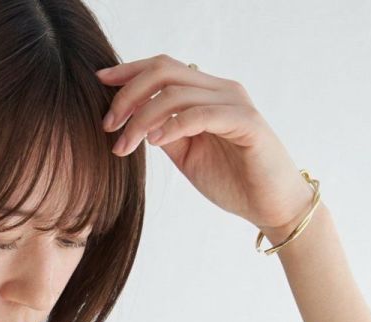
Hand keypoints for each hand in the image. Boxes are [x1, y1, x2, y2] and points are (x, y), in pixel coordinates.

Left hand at [95, 54, 313, 234]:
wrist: (270, 206)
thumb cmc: (232, 181)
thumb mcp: (187, 155)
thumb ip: (166, 133)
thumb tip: (136, 121)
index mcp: (207, 93)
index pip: (164, 67)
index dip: (129, 71)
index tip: (100, 82)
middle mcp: (222, 90)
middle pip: (165, 70)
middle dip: (128, 95)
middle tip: (108, 126)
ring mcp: (235, 103)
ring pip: (177, 93)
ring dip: (142, 118)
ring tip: (124, 145)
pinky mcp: (247, 124)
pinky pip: (201, 114)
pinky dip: (173, 124)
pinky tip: (154, 141)